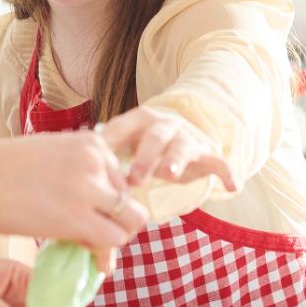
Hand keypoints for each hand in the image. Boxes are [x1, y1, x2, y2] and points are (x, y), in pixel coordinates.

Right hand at [0, 132, 146, 254]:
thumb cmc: (3, 170)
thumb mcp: (54, 157)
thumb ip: (82, 175)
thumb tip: (101, 208)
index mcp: (93, 143)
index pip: (122, 181)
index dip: (108, 204)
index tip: (89, 216)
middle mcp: (98, 162)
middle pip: (130, 202)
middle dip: (117, 223)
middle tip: (94, 236)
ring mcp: (90, 189)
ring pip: (129, 223)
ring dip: (112, 239)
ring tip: (88, 246)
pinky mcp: (77, 218)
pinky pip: (109, 241)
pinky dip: (103, 255)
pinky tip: (87, 258)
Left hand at [100, 106, 236, 190]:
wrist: (180, 129)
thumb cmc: (142, 141)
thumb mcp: (123, 139)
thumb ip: (104, 146)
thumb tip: (73, 151)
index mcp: (140, 120)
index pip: (125, 127)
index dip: (113, 142)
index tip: (99, 160)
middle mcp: (165, 126)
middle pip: (155, 137)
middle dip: (145, 157)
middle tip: (134, 179)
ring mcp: (188, 138)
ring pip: (183, 147)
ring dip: (177, 160)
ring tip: (170, 175)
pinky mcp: (207, 154)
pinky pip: (219, 162)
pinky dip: (227, 173)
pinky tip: (233, 186)